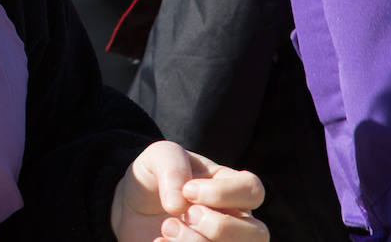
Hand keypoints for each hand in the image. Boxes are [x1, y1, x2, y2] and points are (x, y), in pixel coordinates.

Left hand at [112, 141, 267, 240]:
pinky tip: (159, 241)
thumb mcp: (157, 157)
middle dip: (218, 226)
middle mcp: (237, 220)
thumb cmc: (155, 178)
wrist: (132, 208)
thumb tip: (179, 205)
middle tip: (186, 214)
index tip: (188, 190)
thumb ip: (171, 168)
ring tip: (167, 228)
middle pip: (258, 233)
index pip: (253, 190)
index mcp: (231, 188)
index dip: (224, 193)